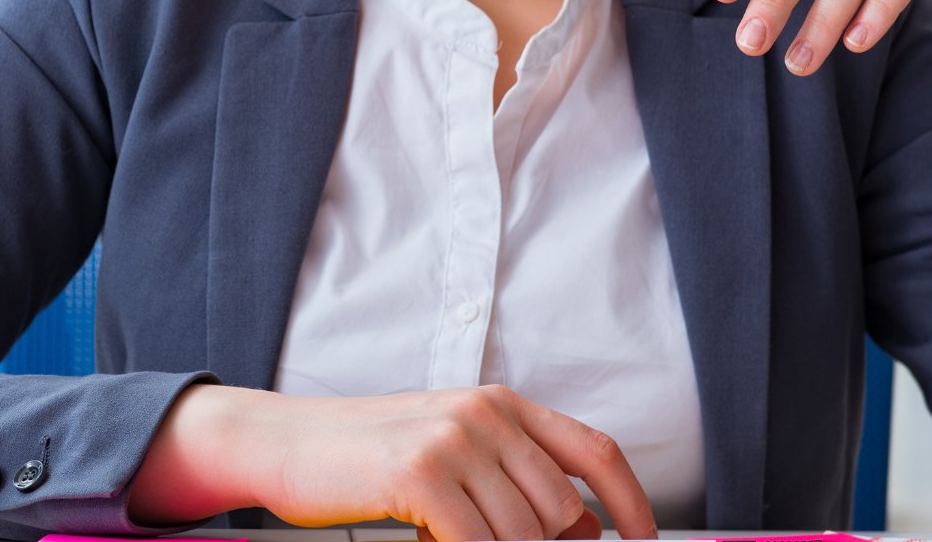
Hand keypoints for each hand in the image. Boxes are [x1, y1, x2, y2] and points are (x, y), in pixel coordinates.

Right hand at [127, 382, 656, 541]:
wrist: (286, 441)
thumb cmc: (369, 454)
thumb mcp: (454, 450)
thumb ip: (518, 477)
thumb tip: (585, 527)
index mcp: (501, 403)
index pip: (597, 452)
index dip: (633, 504)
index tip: (645, 541)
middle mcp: (485, 413)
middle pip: (560, 509)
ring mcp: (453, 440)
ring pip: (523, 536)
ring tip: (446, 537)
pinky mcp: (420, 474)